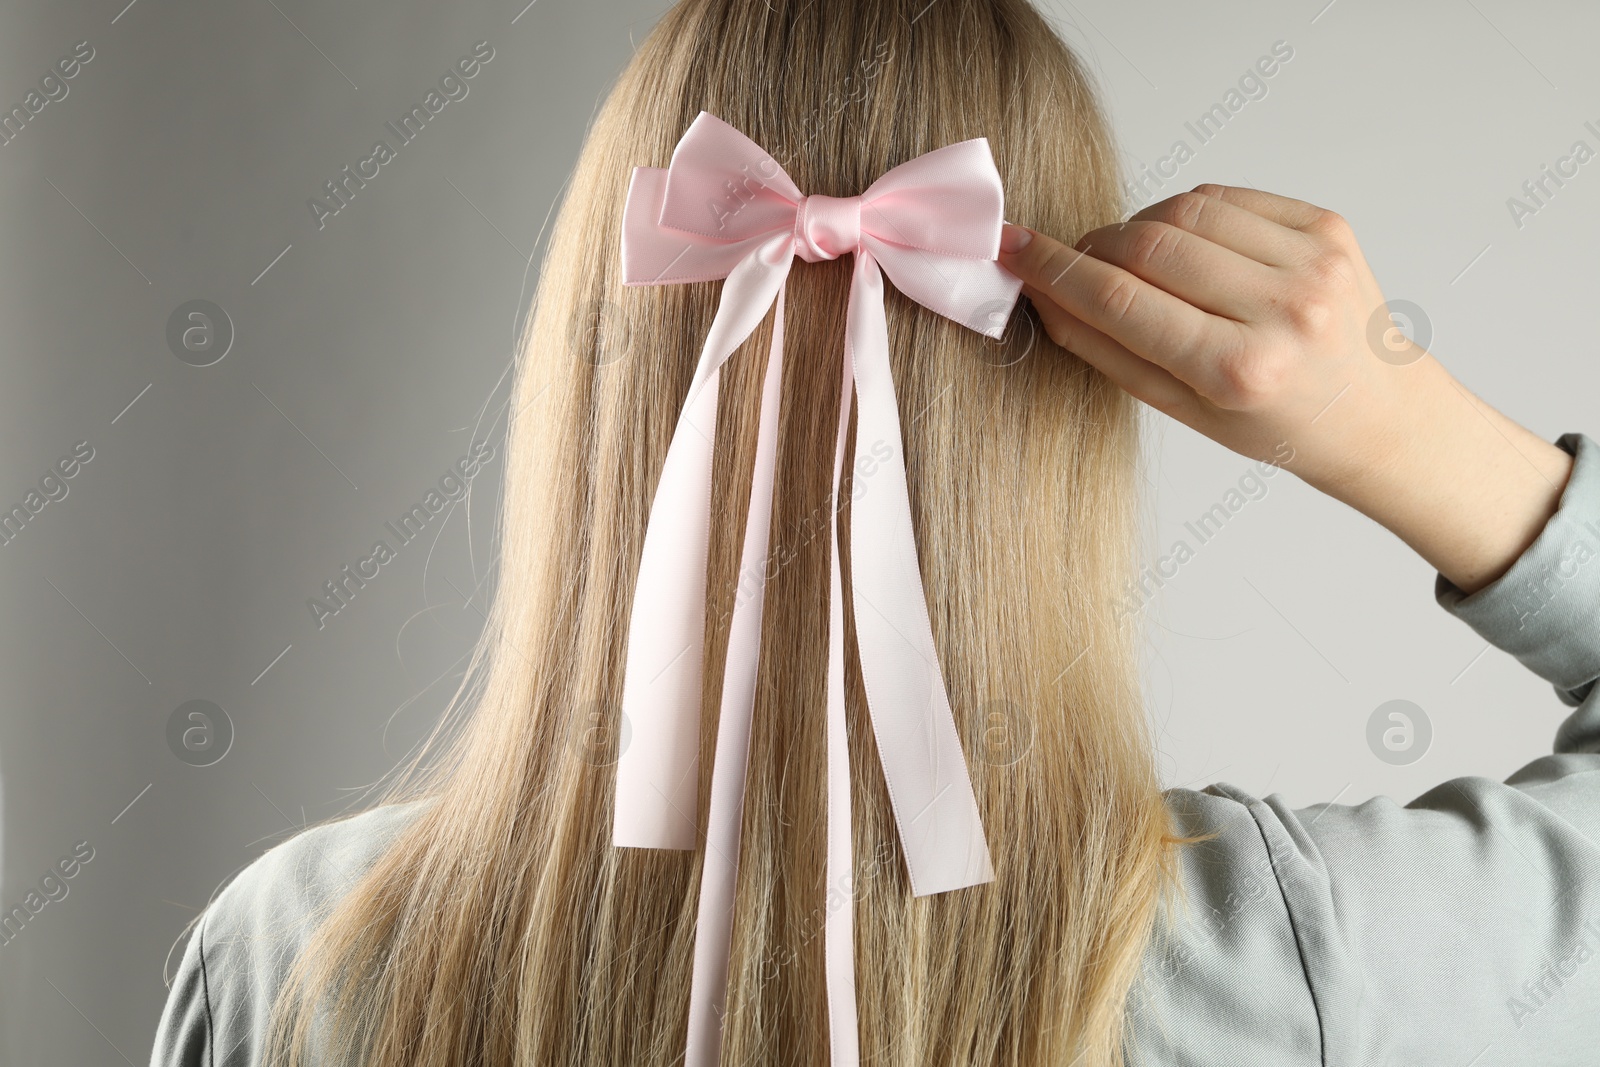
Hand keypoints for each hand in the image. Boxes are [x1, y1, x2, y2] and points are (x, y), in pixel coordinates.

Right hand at [999, 185, 1572, 592]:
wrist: (1377, 414)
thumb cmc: (1277, 424)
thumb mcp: (1183, 411)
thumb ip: (1108, 350)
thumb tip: (1042, 293)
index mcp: (1240, 371)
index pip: (1122, 301)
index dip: (1057, 270)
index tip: (1016, 250)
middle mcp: (1283, 311)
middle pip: (1149, 245)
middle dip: (1095, 247)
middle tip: (1073, 262)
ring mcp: (1312, 261)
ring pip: (1185, 209)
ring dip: (1140, 227)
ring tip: (1134, 260)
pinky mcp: (1327, 227)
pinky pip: (1228, 197)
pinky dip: (1189, 213)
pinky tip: (1186, 245)